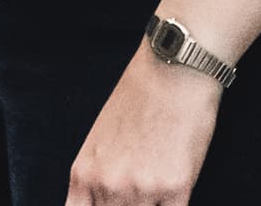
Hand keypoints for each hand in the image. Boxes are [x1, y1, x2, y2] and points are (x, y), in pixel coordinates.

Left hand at [64, 47, 222, 205]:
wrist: (173, 69)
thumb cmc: (139, 97)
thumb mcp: (99, 139)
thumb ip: (95, 177)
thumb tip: (99, 202)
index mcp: (84, 174)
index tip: (109, 204)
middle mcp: (108, 185)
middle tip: (139, 191)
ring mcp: (142, 188)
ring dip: (151, 205)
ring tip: (157, 186)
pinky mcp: (176, 187)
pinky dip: (173, 205)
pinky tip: (174, 189)